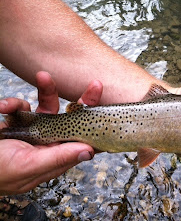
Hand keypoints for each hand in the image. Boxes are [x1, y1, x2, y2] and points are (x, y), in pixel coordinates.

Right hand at [0, 71, 102, 194]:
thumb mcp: (29, 165)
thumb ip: (58, 157)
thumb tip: (89, 152)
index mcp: (55, 154)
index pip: (82, 137)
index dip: (95, 124)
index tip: (107, 108)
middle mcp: (48, 140)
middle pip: (72, 117)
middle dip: (84, 101)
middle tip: (96, 86)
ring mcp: (34, 129)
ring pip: (48, 104)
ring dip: (47, 89)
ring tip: (43, 77)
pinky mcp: (18, 120)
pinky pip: (21, 105)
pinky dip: (12, 104)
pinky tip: (3, 108)